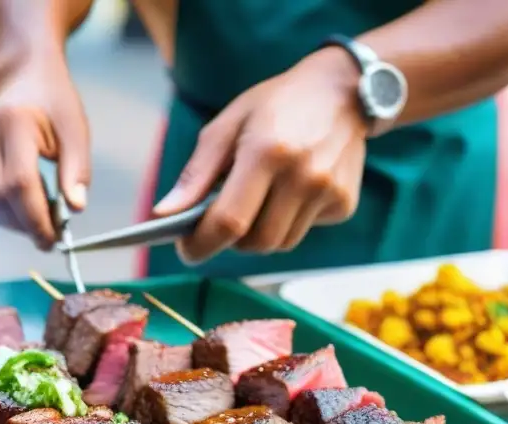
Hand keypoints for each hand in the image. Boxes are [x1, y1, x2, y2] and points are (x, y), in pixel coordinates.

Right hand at [0, 53, 89, 249]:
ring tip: (29, 210)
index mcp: (12, 121)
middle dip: (24, 223)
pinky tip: (6, 202)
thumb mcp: (76, 133)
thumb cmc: (53, 108)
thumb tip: (75, 208)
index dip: (36, 219)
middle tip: (45, 230)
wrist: (25, 83)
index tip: (52, 240)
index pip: (19, 183)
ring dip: (7, 221)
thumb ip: (77, 171)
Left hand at [153, 48, 367, 263]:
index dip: (202, 244)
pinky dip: (287, 222)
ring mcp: (329, 191)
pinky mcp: (344, 203)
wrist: (342, 90)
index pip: (229, 221)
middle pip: (255, 242)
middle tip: (221, 220)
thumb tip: (163, 214)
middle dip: (230, 240)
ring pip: (280, 244)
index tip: (187, 249)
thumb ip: (195, 174)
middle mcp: (303, 175)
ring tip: (257, 199)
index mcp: (267, 152)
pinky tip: (289, 191)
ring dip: (259, 233)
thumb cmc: (275, 105)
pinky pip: (303, 231)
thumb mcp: (227, 125)